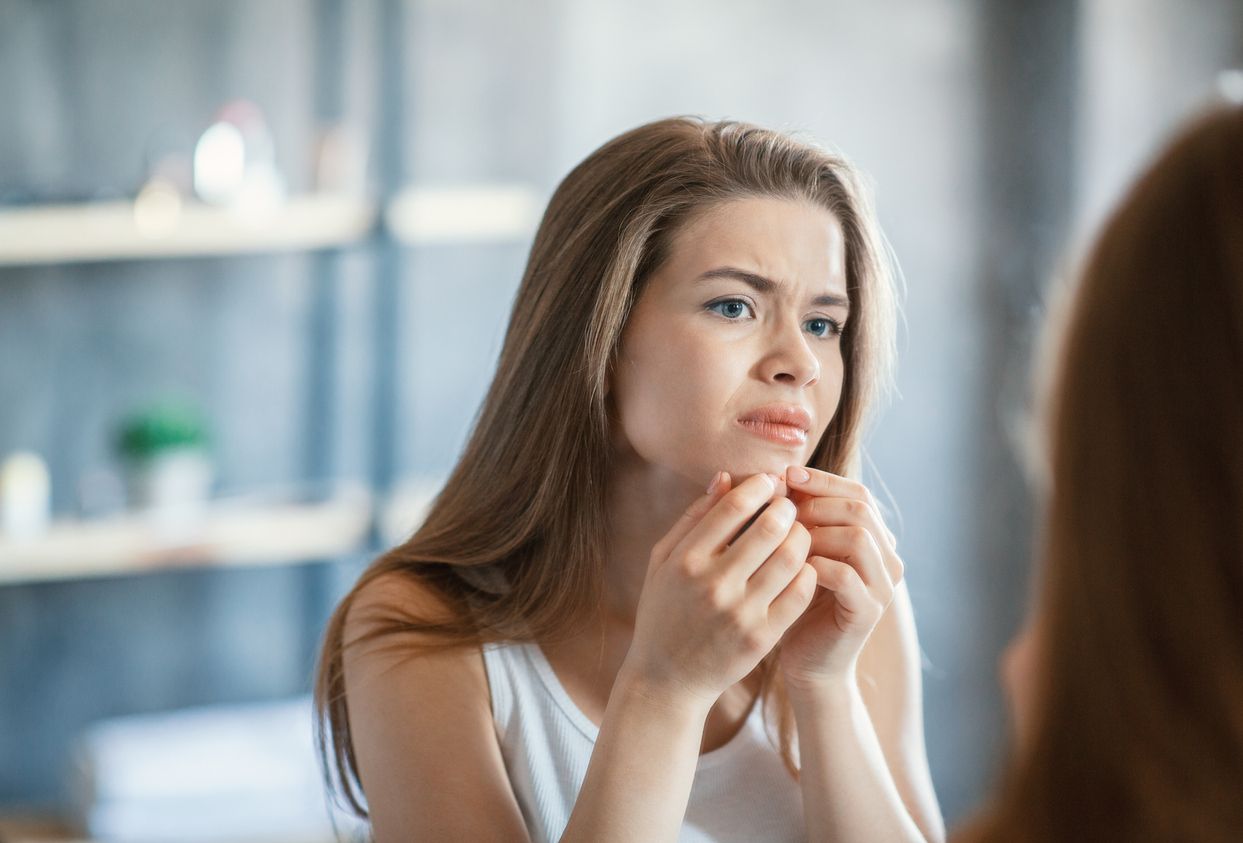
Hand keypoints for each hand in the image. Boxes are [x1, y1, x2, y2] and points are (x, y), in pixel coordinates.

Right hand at [622, 472, 817, 709]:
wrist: (667, 679)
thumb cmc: (664, 610)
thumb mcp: (664, 561)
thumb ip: (693, 518)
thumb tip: (725, 478)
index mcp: (686, 560)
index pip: (734, 506)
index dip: (759, 487)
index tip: (770, 482)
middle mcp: (713, 584)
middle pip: (770, 527)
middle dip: (787, 508)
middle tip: (791, 506)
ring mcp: (740, 613)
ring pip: (790, 558)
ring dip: (802, 537)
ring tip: (799, 533)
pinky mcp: (762, 638)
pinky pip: (799, 593)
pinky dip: (807, 572)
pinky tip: (801, 566)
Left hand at [774, 465, 903, 688]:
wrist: (808, 661)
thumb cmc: (797, 601)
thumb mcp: (799, 551)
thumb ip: (800, 517)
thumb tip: (780, 474)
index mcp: (875, 539)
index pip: (858, 492)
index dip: (823, 480)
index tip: (787, 475)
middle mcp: (887, 559)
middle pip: (861, 509)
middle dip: (818, 502)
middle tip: (783, 507)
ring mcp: (882, 586)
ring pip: (857, 537)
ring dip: (817, 531)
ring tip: (785, 537)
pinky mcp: (868, 611)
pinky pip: (846, 575)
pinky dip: (816, 564)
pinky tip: (791, 567)